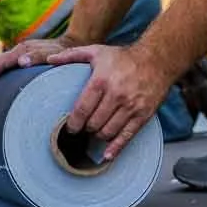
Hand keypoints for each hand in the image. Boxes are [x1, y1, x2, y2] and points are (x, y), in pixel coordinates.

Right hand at [0, 36, 71, 92]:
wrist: (73, 45)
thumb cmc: (64, 52)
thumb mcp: (53, 53)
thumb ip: (38, 56)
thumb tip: (20, 62)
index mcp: (22, 50)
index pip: (0, 62)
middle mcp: (18, 51)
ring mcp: (19, 55)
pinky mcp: (22, 60)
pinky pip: (5, 67)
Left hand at [46, 41, 173, 162]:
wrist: (157, 60)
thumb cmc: (124, 57)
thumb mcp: (96, 51)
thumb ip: (71, 55)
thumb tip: (49, 60)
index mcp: (101, 80)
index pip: (82, 109)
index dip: (73, 123)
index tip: (70, 127)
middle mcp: (116, 95)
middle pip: (94, 123)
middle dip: (85, 128)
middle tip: (83, 128)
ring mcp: (131, 106)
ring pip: (108, 132)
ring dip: (98, 136)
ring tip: (95, 132)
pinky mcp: (143, 115)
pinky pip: (127, 136)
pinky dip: (116, 148)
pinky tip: (106, 155)